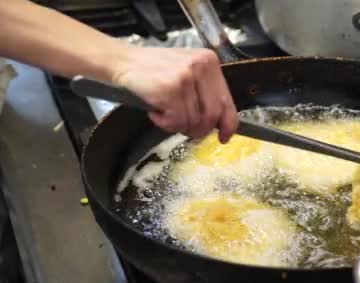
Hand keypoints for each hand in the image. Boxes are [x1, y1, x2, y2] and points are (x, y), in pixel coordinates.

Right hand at [110, 47, 238, 141]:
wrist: (122, 61)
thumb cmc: (154, 71)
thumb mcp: (186, 73)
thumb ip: (205, 93)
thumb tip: (219, 123)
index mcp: (209, 62)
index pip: (227, 101)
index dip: (228, 124)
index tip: (224, 137)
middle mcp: (201, 66)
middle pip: (212, 115)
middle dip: (199, 130)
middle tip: (186, 130)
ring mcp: (186, 76)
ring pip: (193, 120)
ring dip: (177, 125)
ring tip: (164, 113)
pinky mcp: (170, 88)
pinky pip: (177, 121)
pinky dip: (165, 123)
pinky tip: (156, 111)